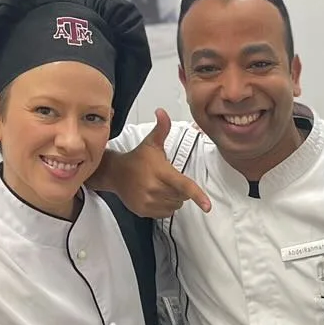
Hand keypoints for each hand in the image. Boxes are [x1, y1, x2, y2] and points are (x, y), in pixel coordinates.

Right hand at [94, 108, 211, 216]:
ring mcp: (149, 201)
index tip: (208, 206)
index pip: (183, 185)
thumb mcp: (151, 142)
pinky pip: (166, 213)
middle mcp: (155, 188)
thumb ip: (162, 128)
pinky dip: (165, 206)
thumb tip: (162, 111)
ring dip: (174, 198)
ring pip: (175, 206)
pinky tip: (155, 194)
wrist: (115, 174)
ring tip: (160, 186)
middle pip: (182, 196)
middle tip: (167, 178)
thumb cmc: (138, 158)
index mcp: (161, 172)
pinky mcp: (144, 211)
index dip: (198, 196)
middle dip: (180, 189)